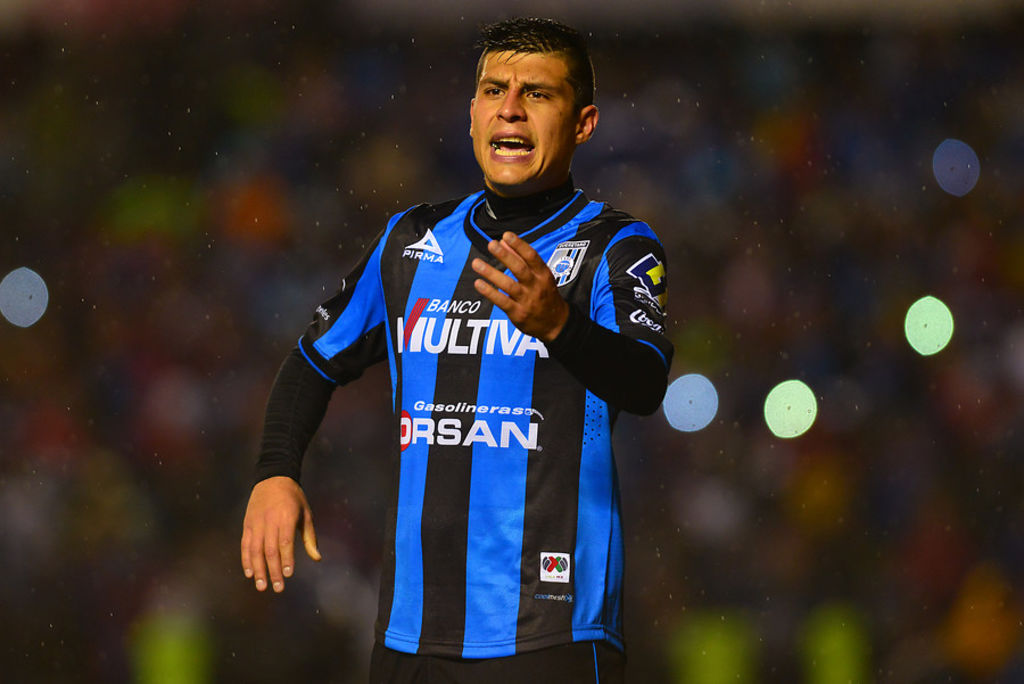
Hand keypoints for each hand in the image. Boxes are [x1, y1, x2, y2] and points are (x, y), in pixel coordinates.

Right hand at [241, 476, 320, 592]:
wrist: (273, 478)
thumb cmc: (294, 498)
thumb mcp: (306, 514)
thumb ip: (309, 538)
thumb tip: (317, 559)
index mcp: (286, 517)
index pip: (284, 542)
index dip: (286, 559)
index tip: (288, 574)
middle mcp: (269, 520)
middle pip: (269, 550)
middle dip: (273, 570)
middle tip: (277, 588)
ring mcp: (256, 522)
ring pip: (255, 550)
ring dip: (258, 569)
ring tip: (261, 586)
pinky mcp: (247, 524)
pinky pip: (245, 544)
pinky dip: (246, 559)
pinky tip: (250, 573)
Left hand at [472, 231, 568, 342]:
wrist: (556, 324)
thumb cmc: (545, 295)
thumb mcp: (539, 275)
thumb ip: (521, 258)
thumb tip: (503, 241)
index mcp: (543, 274)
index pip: (532, 257)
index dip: (519, 245)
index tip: (506, 235)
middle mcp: (536, 286)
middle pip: (520, 269)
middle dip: (505, 256)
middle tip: (491, 244)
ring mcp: (527, 301)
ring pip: (508, 285)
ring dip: (491, 273)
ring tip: (476, 263)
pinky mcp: (518, 313)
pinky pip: (502, 302)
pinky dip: (490, 293)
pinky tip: (479, 283)